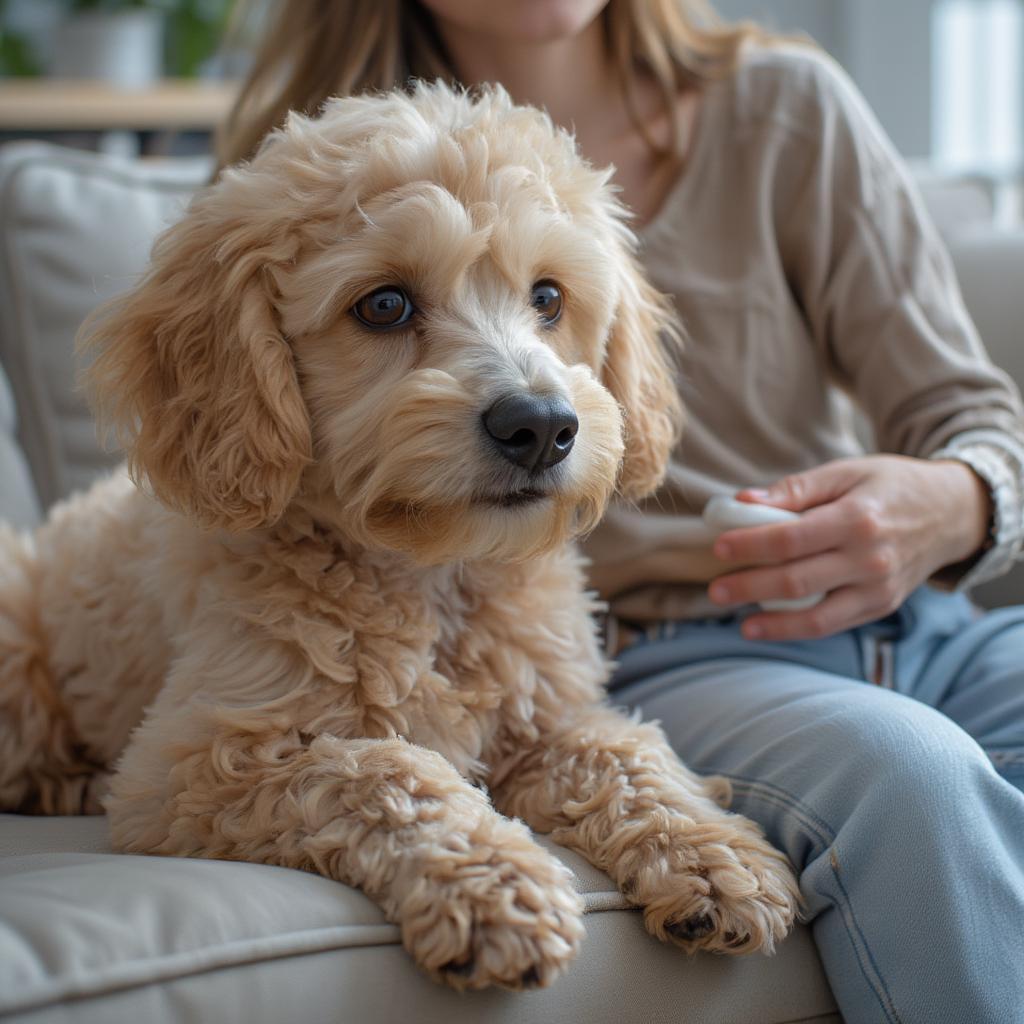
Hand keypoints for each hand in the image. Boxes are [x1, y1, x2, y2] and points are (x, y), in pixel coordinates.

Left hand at [708, 455, 990, 640]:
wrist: (950, 513)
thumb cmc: (889, 487)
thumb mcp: (846, 472)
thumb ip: (794, 489)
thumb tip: (742, 502)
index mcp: (857, 518)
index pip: (791, 538)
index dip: (750, 545)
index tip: (719, 546)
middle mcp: (870, 559)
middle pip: (797, 580)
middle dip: (750, 587)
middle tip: (715, 589)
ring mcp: (878, 588)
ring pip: (815, 615)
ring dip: (771, 621)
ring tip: (737, 619)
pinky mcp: (881, 606)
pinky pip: (831, 625)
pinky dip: (795, 629)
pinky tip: (763, 627)